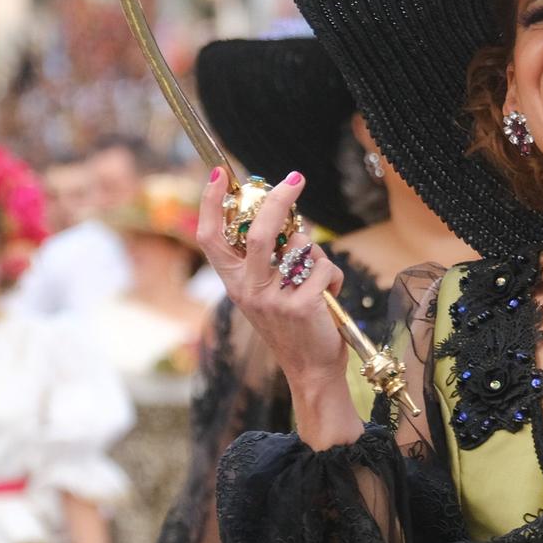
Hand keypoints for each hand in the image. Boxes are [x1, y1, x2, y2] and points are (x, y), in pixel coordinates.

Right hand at [196, 170, 344, 391]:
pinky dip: (333, 276)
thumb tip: (285, 214)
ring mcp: (273, 299)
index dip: (209, 203)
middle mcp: (247, 290)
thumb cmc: (293, 324)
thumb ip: (270, 258)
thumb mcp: (269, 291)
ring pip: (301, 247)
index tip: (217, 173)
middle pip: (259, 232)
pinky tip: (329, 297)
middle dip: (279, 200)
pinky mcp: (301, 306)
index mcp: (234, 282)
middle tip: (296, 179)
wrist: (311, 370)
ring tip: (316, 279)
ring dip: (316, 254)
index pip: (210, 237)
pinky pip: (323, 268)